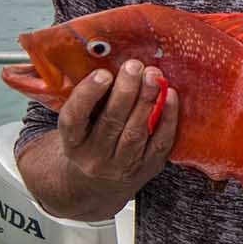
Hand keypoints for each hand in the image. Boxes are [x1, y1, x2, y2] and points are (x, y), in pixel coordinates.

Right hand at [23, 58, 179, 222]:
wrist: (99, 183)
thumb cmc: (89, 140)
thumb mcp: (79, 123)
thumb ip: (88, 98)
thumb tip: (108, 60)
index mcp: (72, 142)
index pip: (74, 118)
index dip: (88, 95)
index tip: (103, 74)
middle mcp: (95, 158)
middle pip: (111, 122)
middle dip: (126, 91)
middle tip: (134, 66)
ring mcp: (122, 166)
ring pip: (136, 132)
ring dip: (147, 100)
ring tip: (153, 76)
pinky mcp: (147, 168)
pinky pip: (160, 142)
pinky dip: (168, 117)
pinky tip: (170, 96)